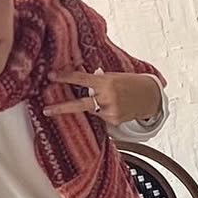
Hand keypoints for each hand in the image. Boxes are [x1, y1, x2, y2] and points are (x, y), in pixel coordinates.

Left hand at [43, 69, 161, 125]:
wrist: (150, 96)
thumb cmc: (131, 83)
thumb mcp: (114, 76)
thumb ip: (97, 80)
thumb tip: (77, 81)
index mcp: (106, 82)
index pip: (81, 79)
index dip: (65, 77)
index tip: (51, 76)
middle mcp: (107, 97)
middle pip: (79, 105)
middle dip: (61, 108)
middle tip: (46, 109)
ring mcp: (110, 111)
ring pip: (91, 110)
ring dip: (93, 105)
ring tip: (110, 99)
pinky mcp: (114, 121)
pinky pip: (101, 117)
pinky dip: (104, 111)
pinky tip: (117, 106)